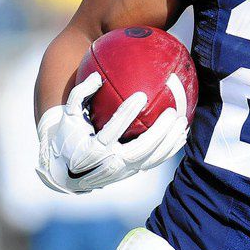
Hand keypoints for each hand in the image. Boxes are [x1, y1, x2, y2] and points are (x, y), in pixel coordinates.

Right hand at [37, 72, 187, 193]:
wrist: (68, 171)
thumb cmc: (70, 136)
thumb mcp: (67, 117)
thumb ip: (80, 95)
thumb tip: (96, 76)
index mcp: (91, 149)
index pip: (111, 131)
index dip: (126, 114)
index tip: (141, 95)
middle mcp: (108, 163)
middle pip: (138, 149)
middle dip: (158, 132)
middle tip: (172, 112)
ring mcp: (122, 171)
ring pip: (150, 158)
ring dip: (169, 141)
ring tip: (182, 121)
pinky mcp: (132, 173)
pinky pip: (154, 162)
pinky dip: (170, 150)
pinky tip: (182, 135)